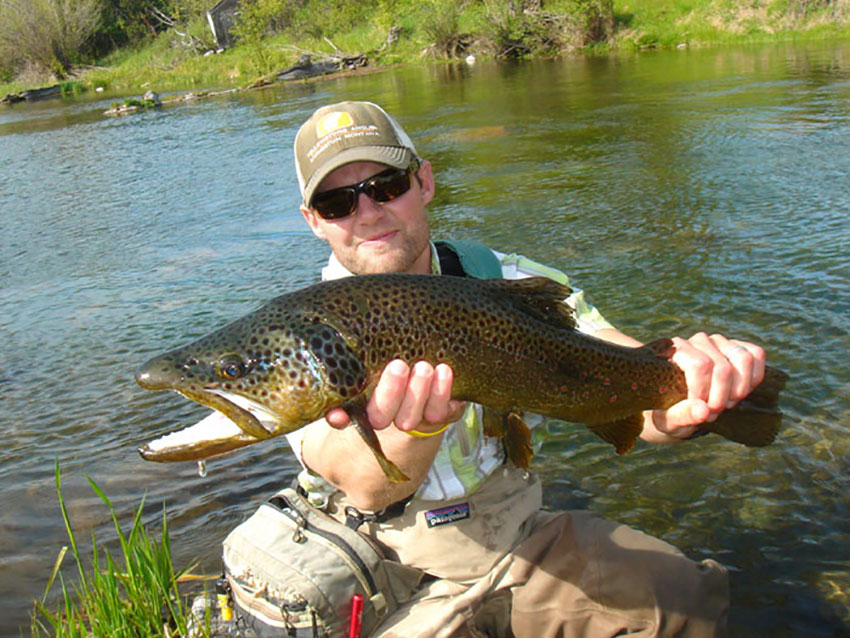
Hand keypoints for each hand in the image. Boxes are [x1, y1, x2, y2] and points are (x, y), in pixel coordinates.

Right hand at [325, 360, 465, 431]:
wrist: (423, 392)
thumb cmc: (387, 370)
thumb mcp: (369, 370)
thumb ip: (352, 369)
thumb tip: (334, 380)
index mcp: (363, 408)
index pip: (347, 416)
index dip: (341, 417)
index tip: (338, 412)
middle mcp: (387, 419)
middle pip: (383, 416)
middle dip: (390, 392)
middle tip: (398, 366)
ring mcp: (414, 419)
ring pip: (414, 416)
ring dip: (420, 392)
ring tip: (426, 367)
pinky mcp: (441, 415)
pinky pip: (445, 412)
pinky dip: (446, 394)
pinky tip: (445, 372)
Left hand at [650, 332, 765, 438]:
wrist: (682, 403)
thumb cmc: (671, 409)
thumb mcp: (670, 418)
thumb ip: (682, 415)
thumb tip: (703, 411)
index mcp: (675, 350)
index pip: (699, 365)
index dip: (704, 391)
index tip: (701, 411)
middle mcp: (698, 341)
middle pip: (722, 368)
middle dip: (721, 398)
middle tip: (713, 412)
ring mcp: (720, 342)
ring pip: (743, 359)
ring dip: (739, 389)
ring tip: (726, 403)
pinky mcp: (737, 346)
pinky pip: (756, 354)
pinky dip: (754, 378)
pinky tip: (739, 392)